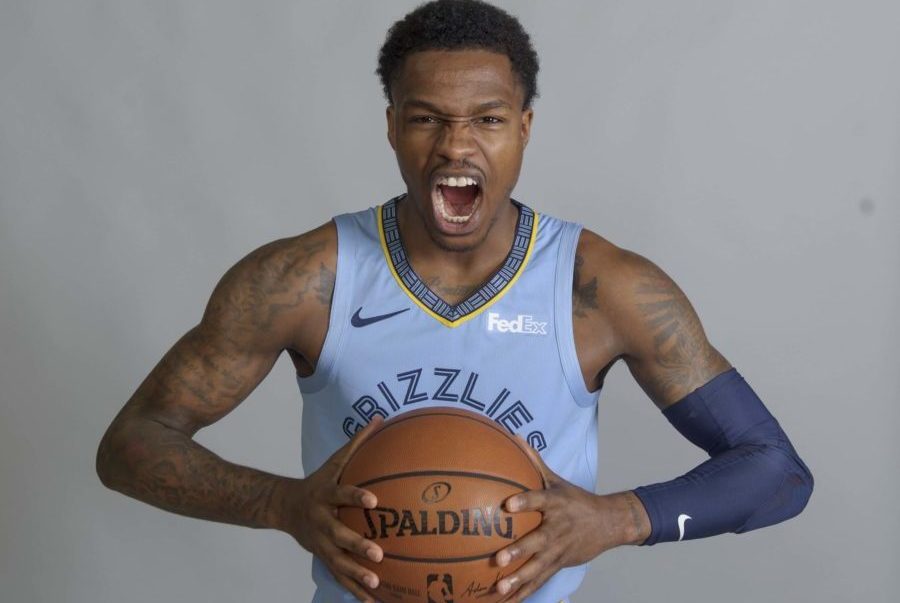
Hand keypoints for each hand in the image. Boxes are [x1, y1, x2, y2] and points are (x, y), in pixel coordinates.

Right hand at [272, 417, 384, 601]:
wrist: (283, 507)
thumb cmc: (317, 482)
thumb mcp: (334, 461)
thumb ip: (358, 443)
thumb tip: (380, 418)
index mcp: (325, 495)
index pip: (342, 493)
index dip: (356, 496)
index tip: (374, 500)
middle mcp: (321, 520)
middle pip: (339, 534)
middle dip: (357, 546)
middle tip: (378, 554)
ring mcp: (320, 542)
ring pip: (338, 561)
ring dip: (356, 574)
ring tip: (376, 583)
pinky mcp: (322, 557)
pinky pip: (338, 575)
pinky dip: (353, 588)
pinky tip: (372, 599)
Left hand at [493, 440, 648, 601]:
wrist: (609, 524)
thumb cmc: (576, 500)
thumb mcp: (557, 480)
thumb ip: (534, 462)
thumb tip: (514, 437)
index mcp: (556, 504)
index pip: (539, 500)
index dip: (525, 502)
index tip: (507, 505)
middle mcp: (557, 529)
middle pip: (537, 541)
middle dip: (518, 551)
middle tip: (499, 558)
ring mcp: (559, 550)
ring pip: (537, 567)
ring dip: (518, 579)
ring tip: (499, 587)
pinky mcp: (559, 564)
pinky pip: (539, 580)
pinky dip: (524, 592)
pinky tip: (505, 601)